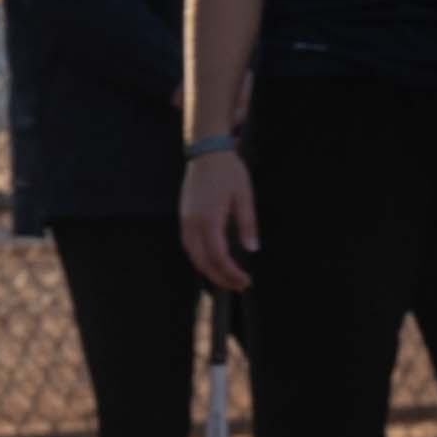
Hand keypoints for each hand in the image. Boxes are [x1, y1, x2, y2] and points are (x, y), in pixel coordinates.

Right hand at [180, 146, 258, 294]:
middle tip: (239, 285)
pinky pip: (189, 246)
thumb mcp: (244, 196)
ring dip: (209, 271)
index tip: (245, 280)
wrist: (207, 151)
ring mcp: (186, 220)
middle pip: (203, 262)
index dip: (231, 273)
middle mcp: (193, 223)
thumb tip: (252, 248)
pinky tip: (212, 261)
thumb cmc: (228, 171)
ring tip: (226, 278)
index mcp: (209, 219)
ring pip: (193, 256)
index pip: (218, 257)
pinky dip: (201, 259)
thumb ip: (248, 224)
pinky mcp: (184, 217)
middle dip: (220, 278)